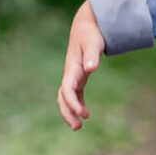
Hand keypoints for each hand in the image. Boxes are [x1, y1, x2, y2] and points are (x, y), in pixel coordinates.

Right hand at [57, 1, 103, 128]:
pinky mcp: (78, 77)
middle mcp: (70, 74)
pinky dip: (77, 104)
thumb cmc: (90, 35)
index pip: (67, 89)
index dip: (72, 102)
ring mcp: (73, 76)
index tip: (82, 113)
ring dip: (70, 111)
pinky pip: (74, 94)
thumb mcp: (93, 43)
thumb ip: (92, 55)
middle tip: (77, 127)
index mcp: (71, 68)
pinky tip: (84, 114)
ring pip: (66, 98)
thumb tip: (92, 68)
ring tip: (78, 126)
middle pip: (63, 97)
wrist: (86, 27)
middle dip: (67, 112)